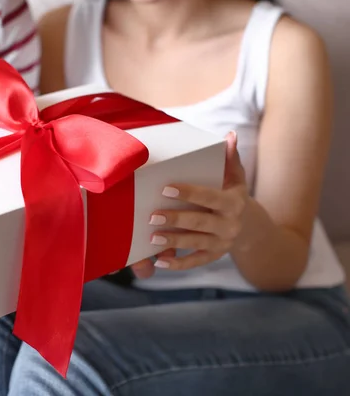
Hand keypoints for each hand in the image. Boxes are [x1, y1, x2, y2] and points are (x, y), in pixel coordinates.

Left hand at [132, 132, 247, 277]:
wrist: (247, 224)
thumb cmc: (230, 192)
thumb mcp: (235, 176)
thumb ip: (230, 158)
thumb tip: (230, 135)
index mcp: (233, 202)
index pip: (210, 197)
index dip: (189, 193)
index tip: (166, 188)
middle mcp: (230, 225)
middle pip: (201, 222)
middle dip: (177, 219)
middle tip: (153, 216)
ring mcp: (222, 243)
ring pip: (196, 243)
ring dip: (174, 241)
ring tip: (152, 237)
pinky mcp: (214, 256)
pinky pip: (195, 262)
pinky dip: (178, 264)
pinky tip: (159, 261)